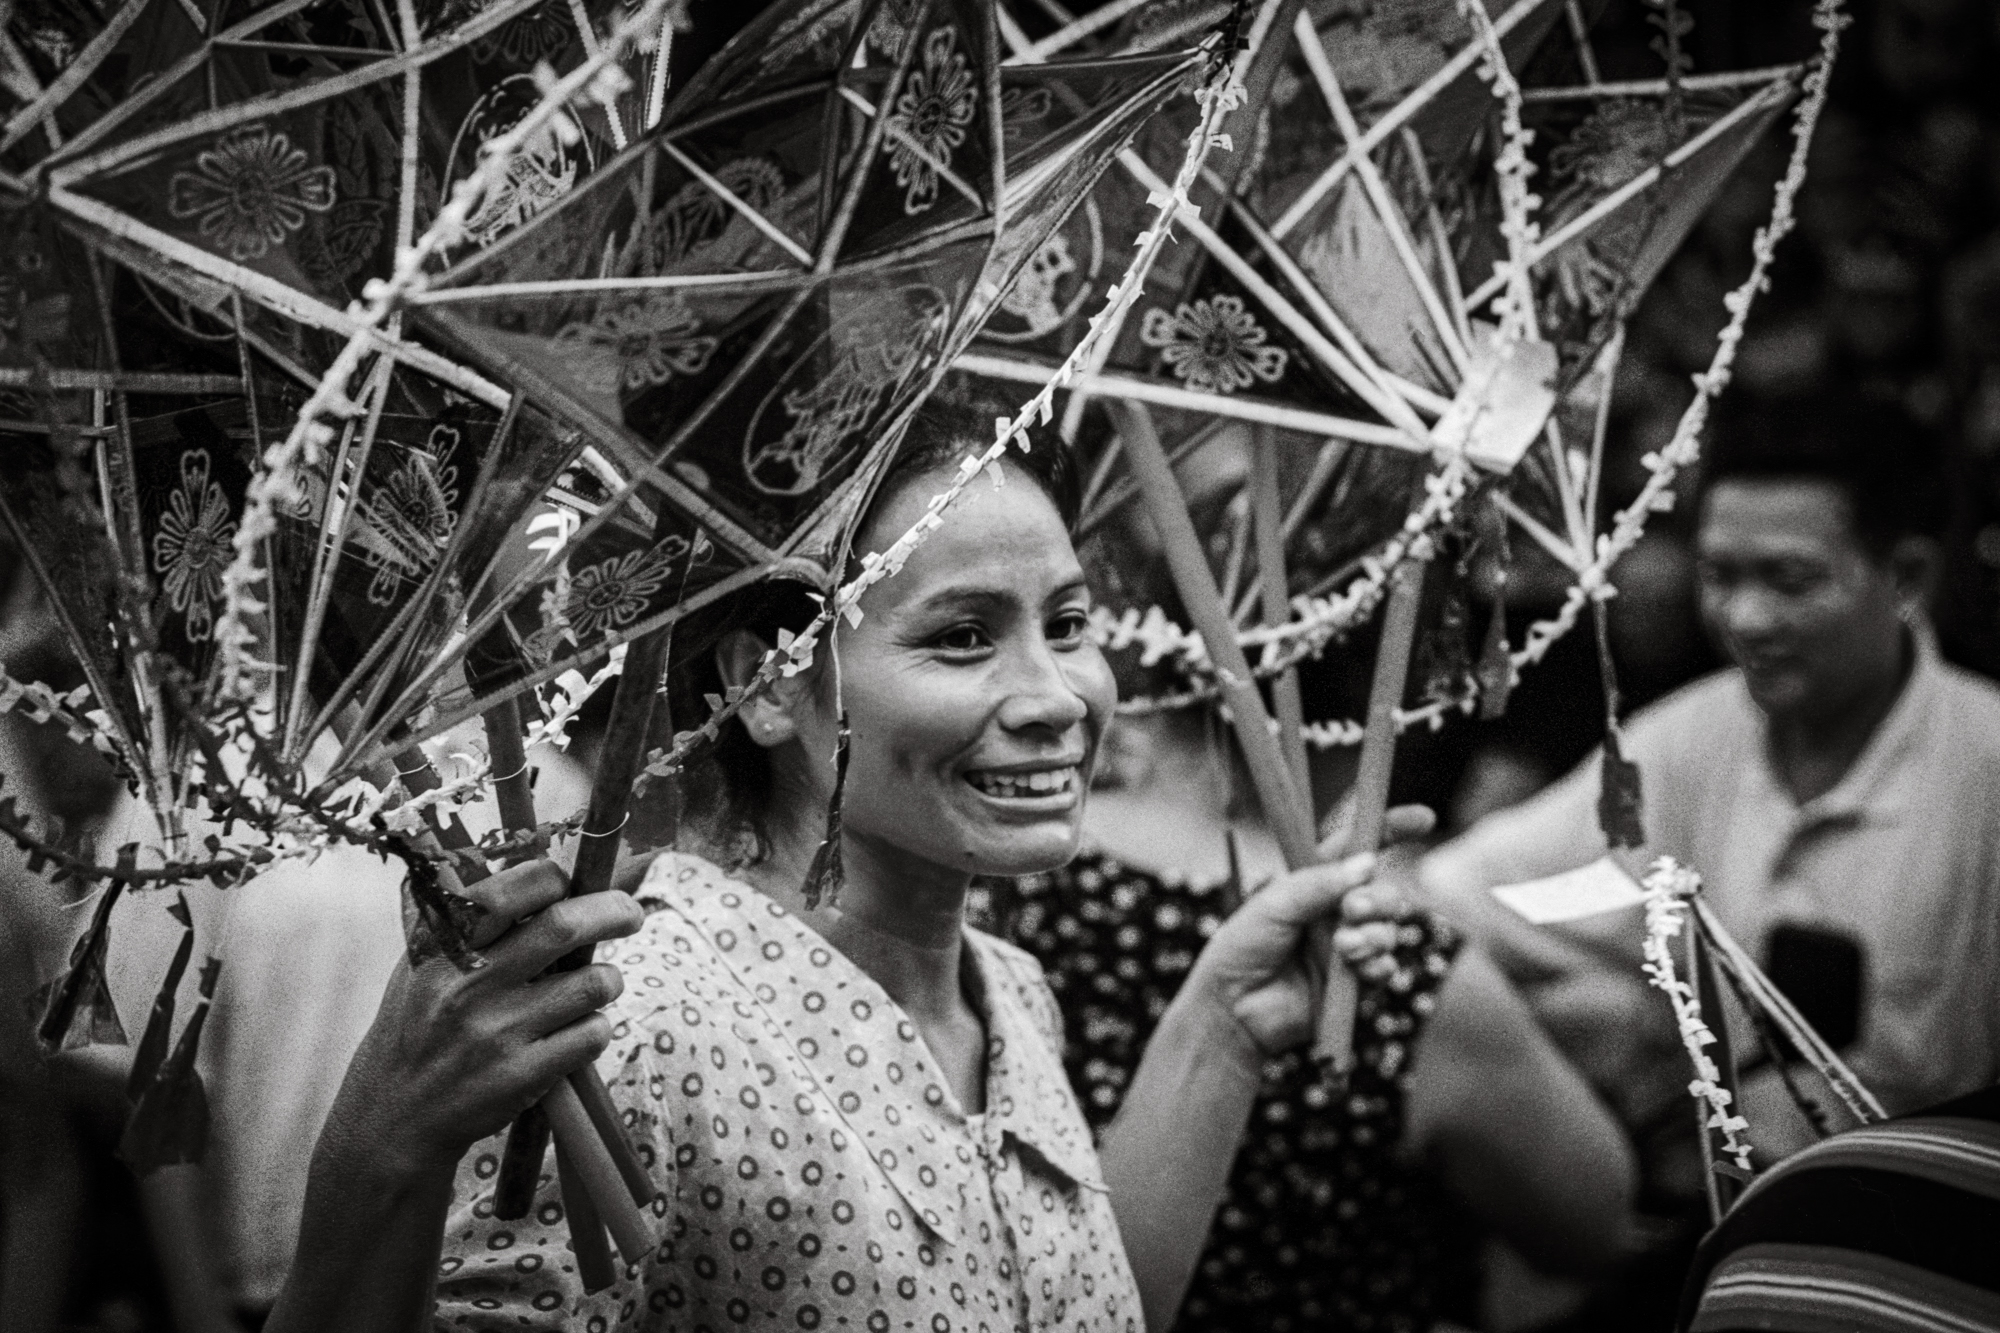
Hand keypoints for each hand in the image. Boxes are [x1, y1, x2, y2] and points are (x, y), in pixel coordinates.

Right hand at [320, 861, 644, 1180]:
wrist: (394, 1114)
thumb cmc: (420, 1025)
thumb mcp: (425, 963)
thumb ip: (474, 921)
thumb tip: (548, 876)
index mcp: (442, 945)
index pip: (514, 887)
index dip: (555, 879)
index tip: (570, 887)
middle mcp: (468, 983)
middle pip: (566, 926)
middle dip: (614, 911)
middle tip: (630, 914)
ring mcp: (497, 1031)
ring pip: (593, 983)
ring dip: (609, 979)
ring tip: (596, 985)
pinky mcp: (522, 1075)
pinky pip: (592, 1034)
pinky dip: (596, 1028)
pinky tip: (575, 1032)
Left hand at [1189, 804, 1433, 1053]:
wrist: (1234, 1007)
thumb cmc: (1243, 947)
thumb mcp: (1273, 905)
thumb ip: (1318, 883)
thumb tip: (1367, 864)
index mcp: (1317, 881)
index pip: (1359, 847)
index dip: (1392, 829)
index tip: (1424, 819)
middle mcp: (1338, 910)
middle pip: (1385, 891)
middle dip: (1379, 898)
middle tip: (1352, 910)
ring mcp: (1349, 945)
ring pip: (1389, 929)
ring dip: (1373, 935)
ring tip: (1343, 947)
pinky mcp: (1355, 981)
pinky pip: (1386, 966)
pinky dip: (1377, 964)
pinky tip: (1356, 969)